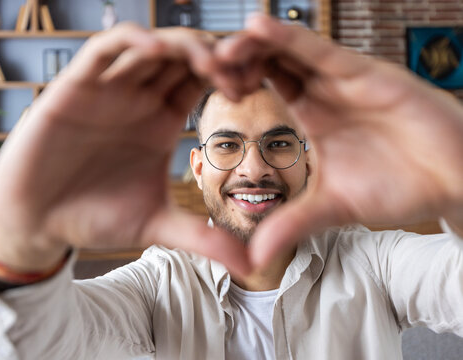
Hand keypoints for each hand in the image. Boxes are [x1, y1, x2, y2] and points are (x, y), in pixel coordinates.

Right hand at [0, 24, 250, 275]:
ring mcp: (107, 90)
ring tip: (208, 59)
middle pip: (181, 55)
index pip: (201, 80)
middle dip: (213, 53)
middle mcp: (138, 99)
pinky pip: (103, 50)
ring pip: (149, 45)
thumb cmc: (95, 217)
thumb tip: (250, 266)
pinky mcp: (74, 87)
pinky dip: (129, 40)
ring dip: (181, 43)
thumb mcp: (157, 225)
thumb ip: (202, 238)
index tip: (251, 84)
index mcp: (161, 120)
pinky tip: (154, 47)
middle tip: (238, 65)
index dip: (228, 74)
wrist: (40, 222)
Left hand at [213, 14, 462, 265]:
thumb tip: (252, 257)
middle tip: (198, 63)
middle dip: (234, 60)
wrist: (452, 182)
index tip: (197, 88)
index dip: (232, 83)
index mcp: (310, 115)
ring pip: (287, 51)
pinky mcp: (365, 73)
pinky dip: (290, 38)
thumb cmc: (398, 187)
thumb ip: (290, 225)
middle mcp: (321, 90)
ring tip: (220, 47)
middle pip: (268, 63)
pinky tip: (258, 28)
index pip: (263, 87)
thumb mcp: (330, 208)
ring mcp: (342, 78)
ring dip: (252, 46)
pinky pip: (320, 50)